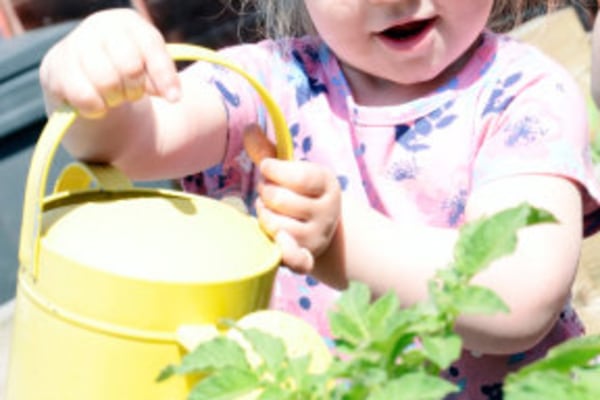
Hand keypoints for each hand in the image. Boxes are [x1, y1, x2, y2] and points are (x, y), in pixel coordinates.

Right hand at [39, 8, 180, 117]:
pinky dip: (96, 108)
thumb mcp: (149, 68)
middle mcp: (98, 27)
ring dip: (116, 99)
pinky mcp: (55, 68)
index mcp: (127, 22)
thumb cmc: (125, 71)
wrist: (83, 77)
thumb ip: (163, 78)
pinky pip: (84, 96)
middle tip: (131, 94)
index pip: (151, 47)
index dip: (165, 76)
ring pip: (107, 82)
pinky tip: (97, 104)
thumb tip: (173, 95)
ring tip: (114, 97)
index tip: (174, 99)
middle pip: (130, 67)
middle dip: (135, 89)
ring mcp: (74, 44)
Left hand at [244, 124, 341, 272]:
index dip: (274, 169)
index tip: (267, 167)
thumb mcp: (291, 169)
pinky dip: (285, 250)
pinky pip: (297, 260)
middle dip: (265, 192)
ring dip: (264, 215)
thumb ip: (268, 151)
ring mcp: (317, 236)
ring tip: (271, 211)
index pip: (298, 176)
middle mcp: (327, 212)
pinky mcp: (307, 257)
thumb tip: (248, 127)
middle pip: (280, 199)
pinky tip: (279, 240)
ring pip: (275, 224)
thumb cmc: (299, 191)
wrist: (322, 226)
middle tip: (269, 192)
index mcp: (327, 184)